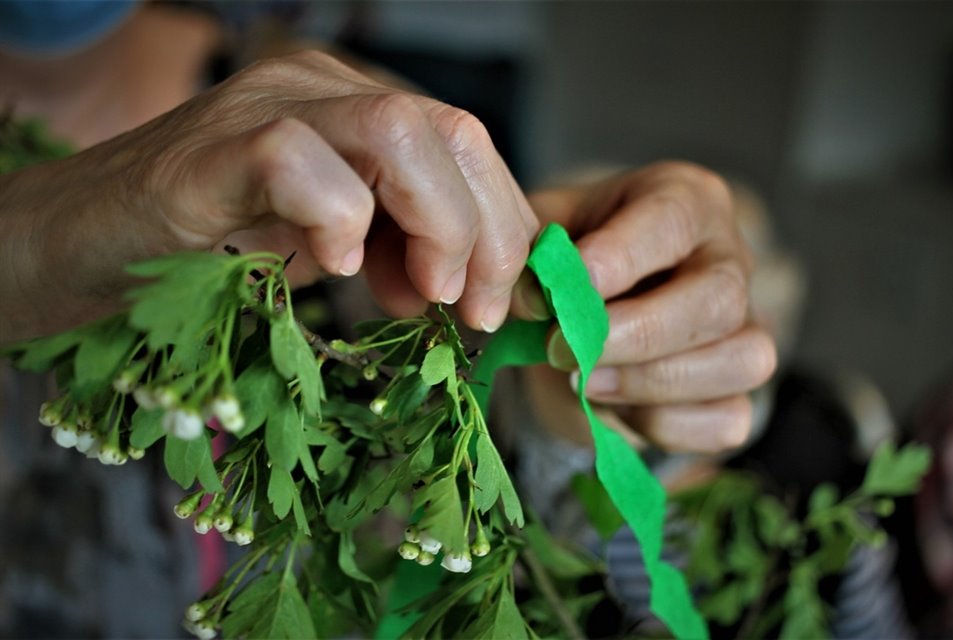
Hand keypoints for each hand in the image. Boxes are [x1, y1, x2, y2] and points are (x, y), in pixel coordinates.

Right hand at [0, 51, 537, 341]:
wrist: (78, 250)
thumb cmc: (202, 255)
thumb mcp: (325, 252)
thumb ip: (394, 254)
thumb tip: (458, 289)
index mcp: (352, 110)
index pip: (467, 145)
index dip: (503, 227)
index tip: (496, 305)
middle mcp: (314, 91)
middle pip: (453, 131)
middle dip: (487, 234)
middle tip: (471, 313)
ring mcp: (259, 110)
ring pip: (398, 131)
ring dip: (436, 226)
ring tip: (418, 297)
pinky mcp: (204, 155)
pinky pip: (295, 159)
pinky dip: (335, 221)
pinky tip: (332, 271)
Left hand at [515, 162, 776, 452]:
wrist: (598, 302)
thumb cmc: (577, 254)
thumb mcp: (547, 233)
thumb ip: (534, 255)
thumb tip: (530, 299)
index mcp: (687, 200)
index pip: (672, 220)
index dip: (618, 260)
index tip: (563, 296)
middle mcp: (730, 258)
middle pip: (719, 299)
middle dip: (636, 335)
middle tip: (564, 351)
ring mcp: (749, 325)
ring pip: (741, 361)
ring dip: (651, 384)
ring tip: (585, 383)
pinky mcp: (741, 388)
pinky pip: (728, 419)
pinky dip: (667, 425)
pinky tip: (617, 409)